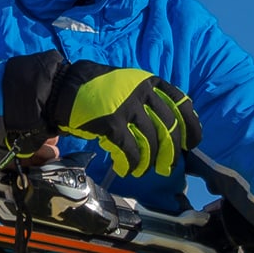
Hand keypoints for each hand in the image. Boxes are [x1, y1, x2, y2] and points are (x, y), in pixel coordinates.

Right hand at [46, 61, 200, 177]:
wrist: (62, 87)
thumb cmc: (96, 89)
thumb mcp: (127, 84)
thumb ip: (148, 98)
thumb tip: (170, 127)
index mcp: (148, 81)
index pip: (182, 104)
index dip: (191, 127)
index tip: (191, 144)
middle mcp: (141, 92)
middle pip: (168, 128)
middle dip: (170, 152)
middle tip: (166, 167)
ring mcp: (127, 107)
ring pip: (150, 142)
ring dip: (148, 162)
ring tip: (142, 170)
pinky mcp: (112, 123)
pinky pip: (130, 150)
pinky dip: (131, 164)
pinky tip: (126, 169)